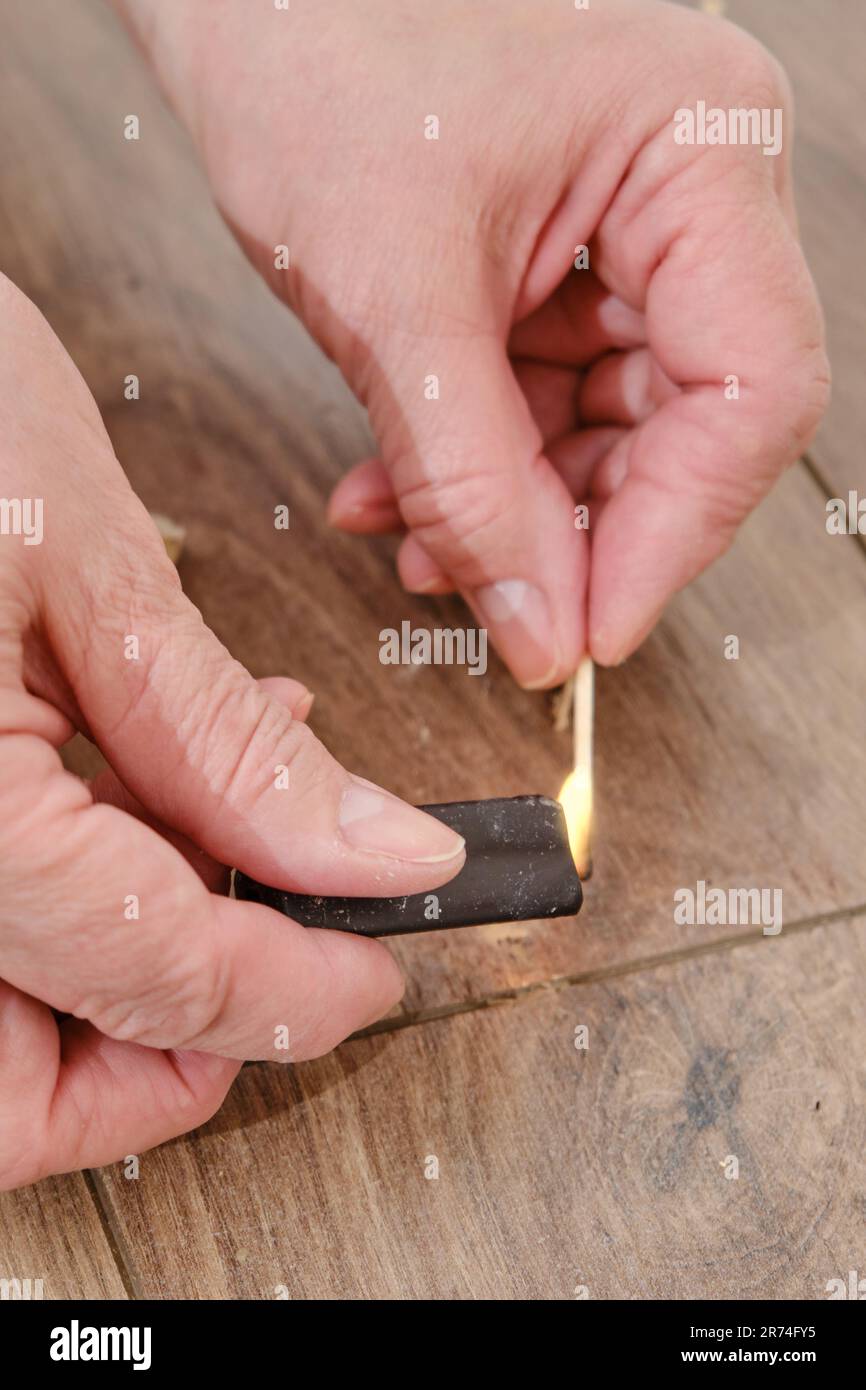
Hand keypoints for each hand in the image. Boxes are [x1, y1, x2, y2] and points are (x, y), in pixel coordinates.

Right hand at [0, 277, 463, 1188]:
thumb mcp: (89, 566)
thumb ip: (232, 748)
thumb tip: (383, 863)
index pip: (146, 975)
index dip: (290, 994)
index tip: (378, 968)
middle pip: (16, 1097)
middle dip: (161, 1063)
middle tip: (278, 969)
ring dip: (118, 988)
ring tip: (225, 853)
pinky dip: (69, 914)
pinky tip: (143, 810)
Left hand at [119, 0, 827, 683]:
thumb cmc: (313, 52)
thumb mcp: (396, 298)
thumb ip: (474, 485)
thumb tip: (544, 631)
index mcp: (702, 150)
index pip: (751, 392)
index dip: (675, 536)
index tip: (589, 630)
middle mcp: (695, 186)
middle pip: (692, 422)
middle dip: (578, 528)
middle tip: (502, 605)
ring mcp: (635, 223)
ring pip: (614, 427)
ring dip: (511, 507)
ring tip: (415, 543)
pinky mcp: (568, 257)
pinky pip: (550, 395)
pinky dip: (478, 460)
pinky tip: (399, 494)